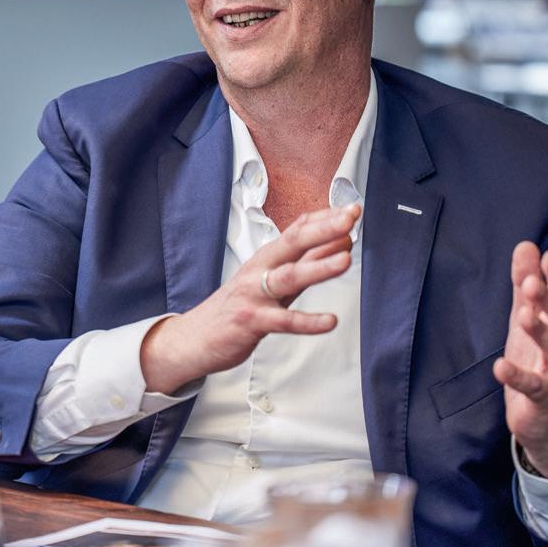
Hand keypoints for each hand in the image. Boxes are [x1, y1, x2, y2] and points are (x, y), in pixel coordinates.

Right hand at [139, 205, 359, 393]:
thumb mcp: (271, 281)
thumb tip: (339, 245)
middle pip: (293, 243)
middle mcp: (260, 270)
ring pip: (289, 276)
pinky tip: (329, 321)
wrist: (194, 338)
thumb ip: (304, 264)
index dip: (325, 218)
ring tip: (345, 260)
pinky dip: (308, 321)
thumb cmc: (235, 307)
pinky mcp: (251, 321)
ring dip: (318, 267)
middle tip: (350, 218)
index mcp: (266, 258)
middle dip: (323, 229)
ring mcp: (254, 294)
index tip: (352, 208)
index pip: (297, 230)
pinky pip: (283, 321)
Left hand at [493, 241, 547, 479]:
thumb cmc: (537, 361)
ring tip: (523, 315)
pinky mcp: (544, 398)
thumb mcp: (527, 319)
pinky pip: (533, 386)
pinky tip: (499, 367)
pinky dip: (517, 377)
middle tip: (530, 282)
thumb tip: (526, 245)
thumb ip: (524, 284)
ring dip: (540, 332)